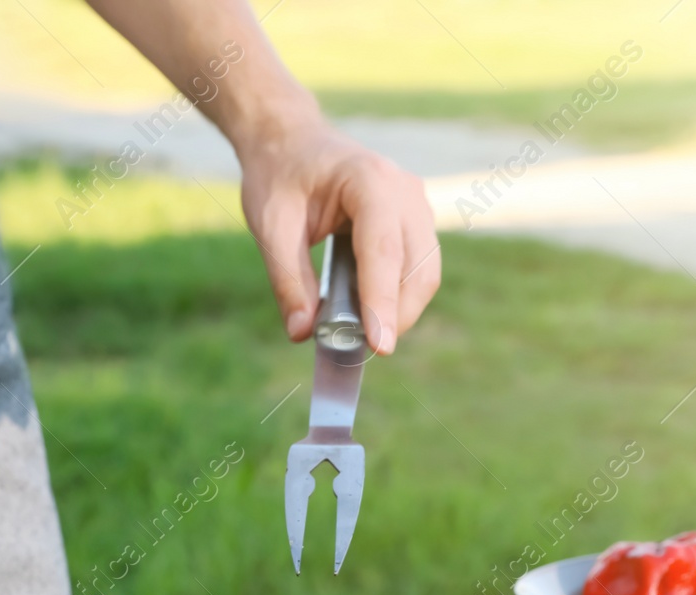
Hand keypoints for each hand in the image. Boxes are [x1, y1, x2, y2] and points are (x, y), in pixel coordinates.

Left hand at [237, 115, 439, 354]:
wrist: (292, 141)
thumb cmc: (279, 176)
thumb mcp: (270, 225)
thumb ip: (286, 278)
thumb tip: (301, 332)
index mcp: (368, 179)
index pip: (383, 249)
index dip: (382, 301)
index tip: (380, 346)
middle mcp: (404, 190)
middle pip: (418, 266)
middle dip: (395, 315)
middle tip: (360, 351)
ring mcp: (416, 204)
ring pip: (425, 272)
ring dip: (399, 311)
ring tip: (360, 334)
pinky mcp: (415, 221)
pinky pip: (418, 269)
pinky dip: (397, 297)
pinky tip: (367, 313)